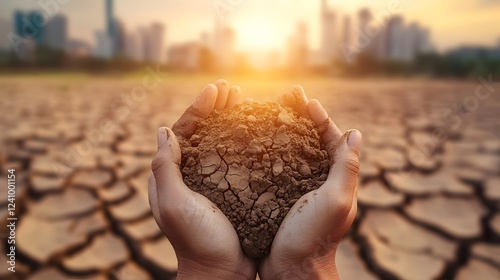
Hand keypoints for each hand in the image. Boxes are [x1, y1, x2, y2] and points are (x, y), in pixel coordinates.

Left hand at [148, 80, 256, 279]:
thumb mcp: (173, 204)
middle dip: (216, 108)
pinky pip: (237, 160)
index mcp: (172, 175)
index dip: (199, 108)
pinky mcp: (231, 191)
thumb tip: (163, 130)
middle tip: (233, 90)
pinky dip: (245, 142)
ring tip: (245, 102)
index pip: (184, 131)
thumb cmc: (195, 240)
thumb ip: (164, 168)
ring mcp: (211, 182)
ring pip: (220, 142)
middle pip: (202, 132)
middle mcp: (190, 175)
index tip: (216, 90)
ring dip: (231, 120)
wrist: (221, 272)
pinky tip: (258, 131)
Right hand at [259, 86, 361, 279]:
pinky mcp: (279, 198)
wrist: (290, 270)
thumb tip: (356, 133)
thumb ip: (346, 168)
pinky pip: (274, 169)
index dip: (320, 119)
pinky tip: (253, 143)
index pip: (332, 141)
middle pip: (311, 142)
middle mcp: (319, 183)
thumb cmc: (314, 236)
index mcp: (336, 181)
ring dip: (282, 131)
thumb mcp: (335, 200)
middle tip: (285, 97)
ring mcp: (298, 191)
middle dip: (300, 118)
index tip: (306, 100)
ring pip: (291, 153)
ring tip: (267, 113)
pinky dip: (267, 152)